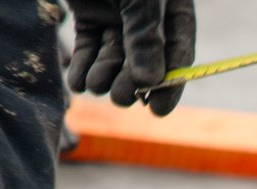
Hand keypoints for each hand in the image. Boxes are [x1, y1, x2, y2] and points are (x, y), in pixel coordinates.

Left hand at [65, 0, 196, 115]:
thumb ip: (146, 36)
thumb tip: (150, 81)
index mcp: (171, 8)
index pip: (178, 52)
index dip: (171, 84)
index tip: (159, 110)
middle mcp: (146, 17)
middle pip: (144, 62)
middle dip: (131, 84)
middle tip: (121, 97)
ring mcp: (115, 18)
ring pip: (114, 60)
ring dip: (104, 77)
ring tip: (96, 83)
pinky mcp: (87, 17)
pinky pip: (88, 50)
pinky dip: (82, 69)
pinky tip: (78, 82)